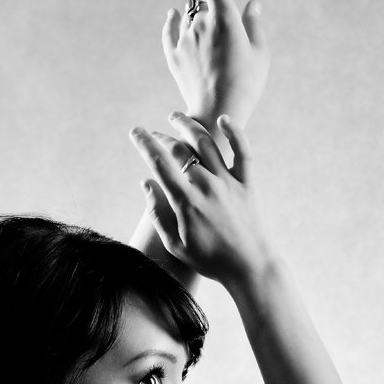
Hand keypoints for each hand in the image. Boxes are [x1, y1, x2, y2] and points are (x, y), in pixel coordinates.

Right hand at [129, 113, 270, 288]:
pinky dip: (235, 133)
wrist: (248, 266)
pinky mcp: (246, 184)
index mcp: (186, 202)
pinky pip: (242, 152)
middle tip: (152, 134)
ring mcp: (228, 182)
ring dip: (188, 125)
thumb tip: (146, 184)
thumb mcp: (176, 244)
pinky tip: (224, 120)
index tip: (135, 132)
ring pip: (207, 142)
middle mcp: (207, 186)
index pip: (159, 164)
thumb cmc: (210, 260)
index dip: (145, 144)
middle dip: (161, 136)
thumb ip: (158, 214)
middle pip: (180, 149)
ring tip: (175, 117)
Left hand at [162, 0, 269, 130]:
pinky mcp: (174, 57)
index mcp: (224, 18)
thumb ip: (254, 24)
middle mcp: (200, 24)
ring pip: (189, 14)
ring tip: (209, 12)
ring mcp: (184, 40)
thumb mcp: (260, 53)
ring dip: (198, 9)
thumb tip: (251, 3)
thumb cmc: (246, 85)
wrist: (217, 116)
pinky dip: (173, 21)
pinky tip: (173, 14)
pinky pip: (170, 32)